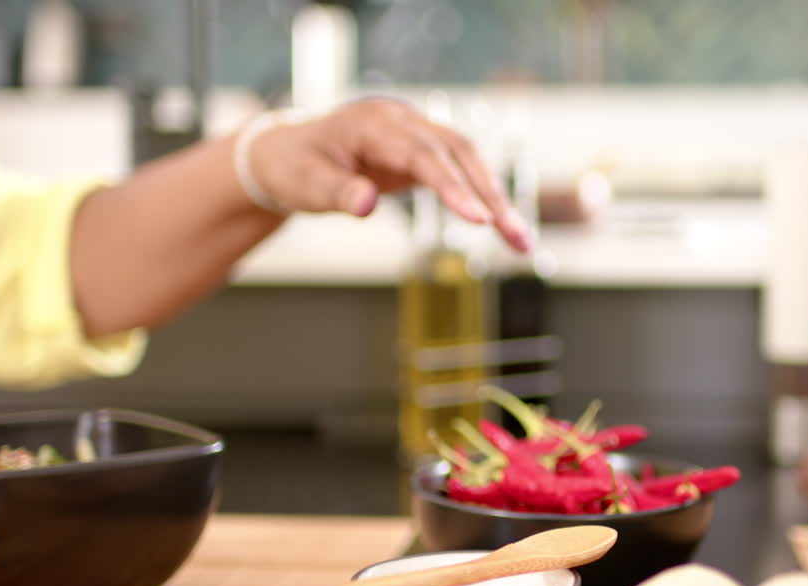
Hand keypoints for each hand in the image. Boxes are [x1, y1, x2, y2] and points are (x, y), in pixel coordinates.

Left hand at [247, 98, 529, 250]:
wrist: (286, 152)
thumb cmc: (293, 168)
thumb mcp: (304, 184)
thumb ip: (336, 193)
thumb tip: (366, 205)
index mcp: (374, 124)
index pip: (424, 156)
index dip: (455, 187)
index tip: (480, 220)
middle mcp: (402, 121)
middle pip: (460, 152)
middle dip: (492, 196)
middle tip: (519, 238)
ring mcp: (415, 132)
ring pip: (469, 159)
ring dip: (496, 198)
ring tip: (521, 241)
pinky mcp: (420, 151)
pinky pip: (461, 171)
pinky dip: (481, 197)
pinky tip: (503, 227)